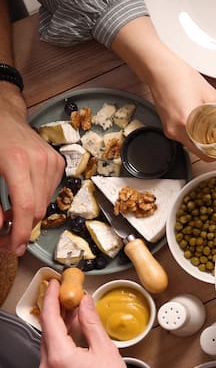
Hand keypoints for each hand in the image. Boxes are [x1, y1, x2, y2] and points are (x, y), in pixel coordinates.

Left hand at [0, 86, 62, 254]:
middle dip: (23, 228)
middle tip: (6, 238)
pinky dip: (36, 200)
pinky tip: (22, 197)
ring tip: (10, 214)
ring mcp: (52, 160)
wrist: (4, 117)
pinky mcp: (58, 162)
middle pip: (38, 208)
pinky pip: (49, 191)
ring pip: (45, 202)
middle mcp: (39, 161)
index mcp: (15, 162)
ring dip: (28, 214)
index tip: (15, 249)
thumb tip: (1, 226)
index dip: (21, 232)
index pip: (25, 206)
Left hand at [38, 280, 137, 367]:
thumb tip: (85, 304)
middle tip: (70, 296)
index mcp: (59, 357)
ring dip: (61, 327)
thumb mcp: (105, 349)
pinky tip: (75, 335)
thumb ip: (91, 323)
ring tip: (76, 314)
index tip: (55, 285)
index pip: (49, 320)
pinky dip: (61, 341)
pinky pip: (52, 356)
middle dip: (58, 312)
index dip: (52, 299)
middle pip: (47, 331)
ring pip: (49, 344)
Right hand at [110, 17, 215, 158]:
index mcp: (188, 123)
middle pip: (203, 154)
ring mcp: (170, 131)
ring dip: (212, 146)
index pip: (211, 152)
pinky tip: (210, 132)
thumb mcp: (210, 95)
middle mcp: (176, 131)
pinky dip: (200, 139)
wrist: (161, 71)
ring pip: (195, 148)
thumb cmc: (181, 77)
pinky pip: (187, 140)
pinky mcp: (168, 127)